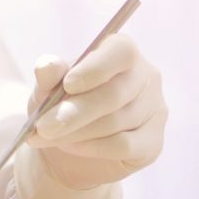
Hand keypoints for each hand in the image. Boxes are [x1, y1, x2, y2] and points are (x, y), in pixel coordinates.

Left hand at [26, 33, 167, 188]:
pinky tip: (71, 145)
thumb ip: (47, 76)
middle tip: (43, 127)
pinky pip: (123, 145)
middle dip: (74, 112)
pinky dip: (92, 147)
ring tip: (47, 135)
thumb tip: (47, 66)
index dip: (96, 68)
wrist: (66, 143)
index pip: (121, 51)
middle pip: (114, 94)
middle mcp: (146, 77)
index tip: (67, 85)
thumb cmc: (58, 104)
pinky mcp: (153, 142)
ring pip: (116, 122)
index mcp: (121, 52)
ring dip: (76, 132)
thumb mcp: (46, 88)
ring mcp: (155, 110)